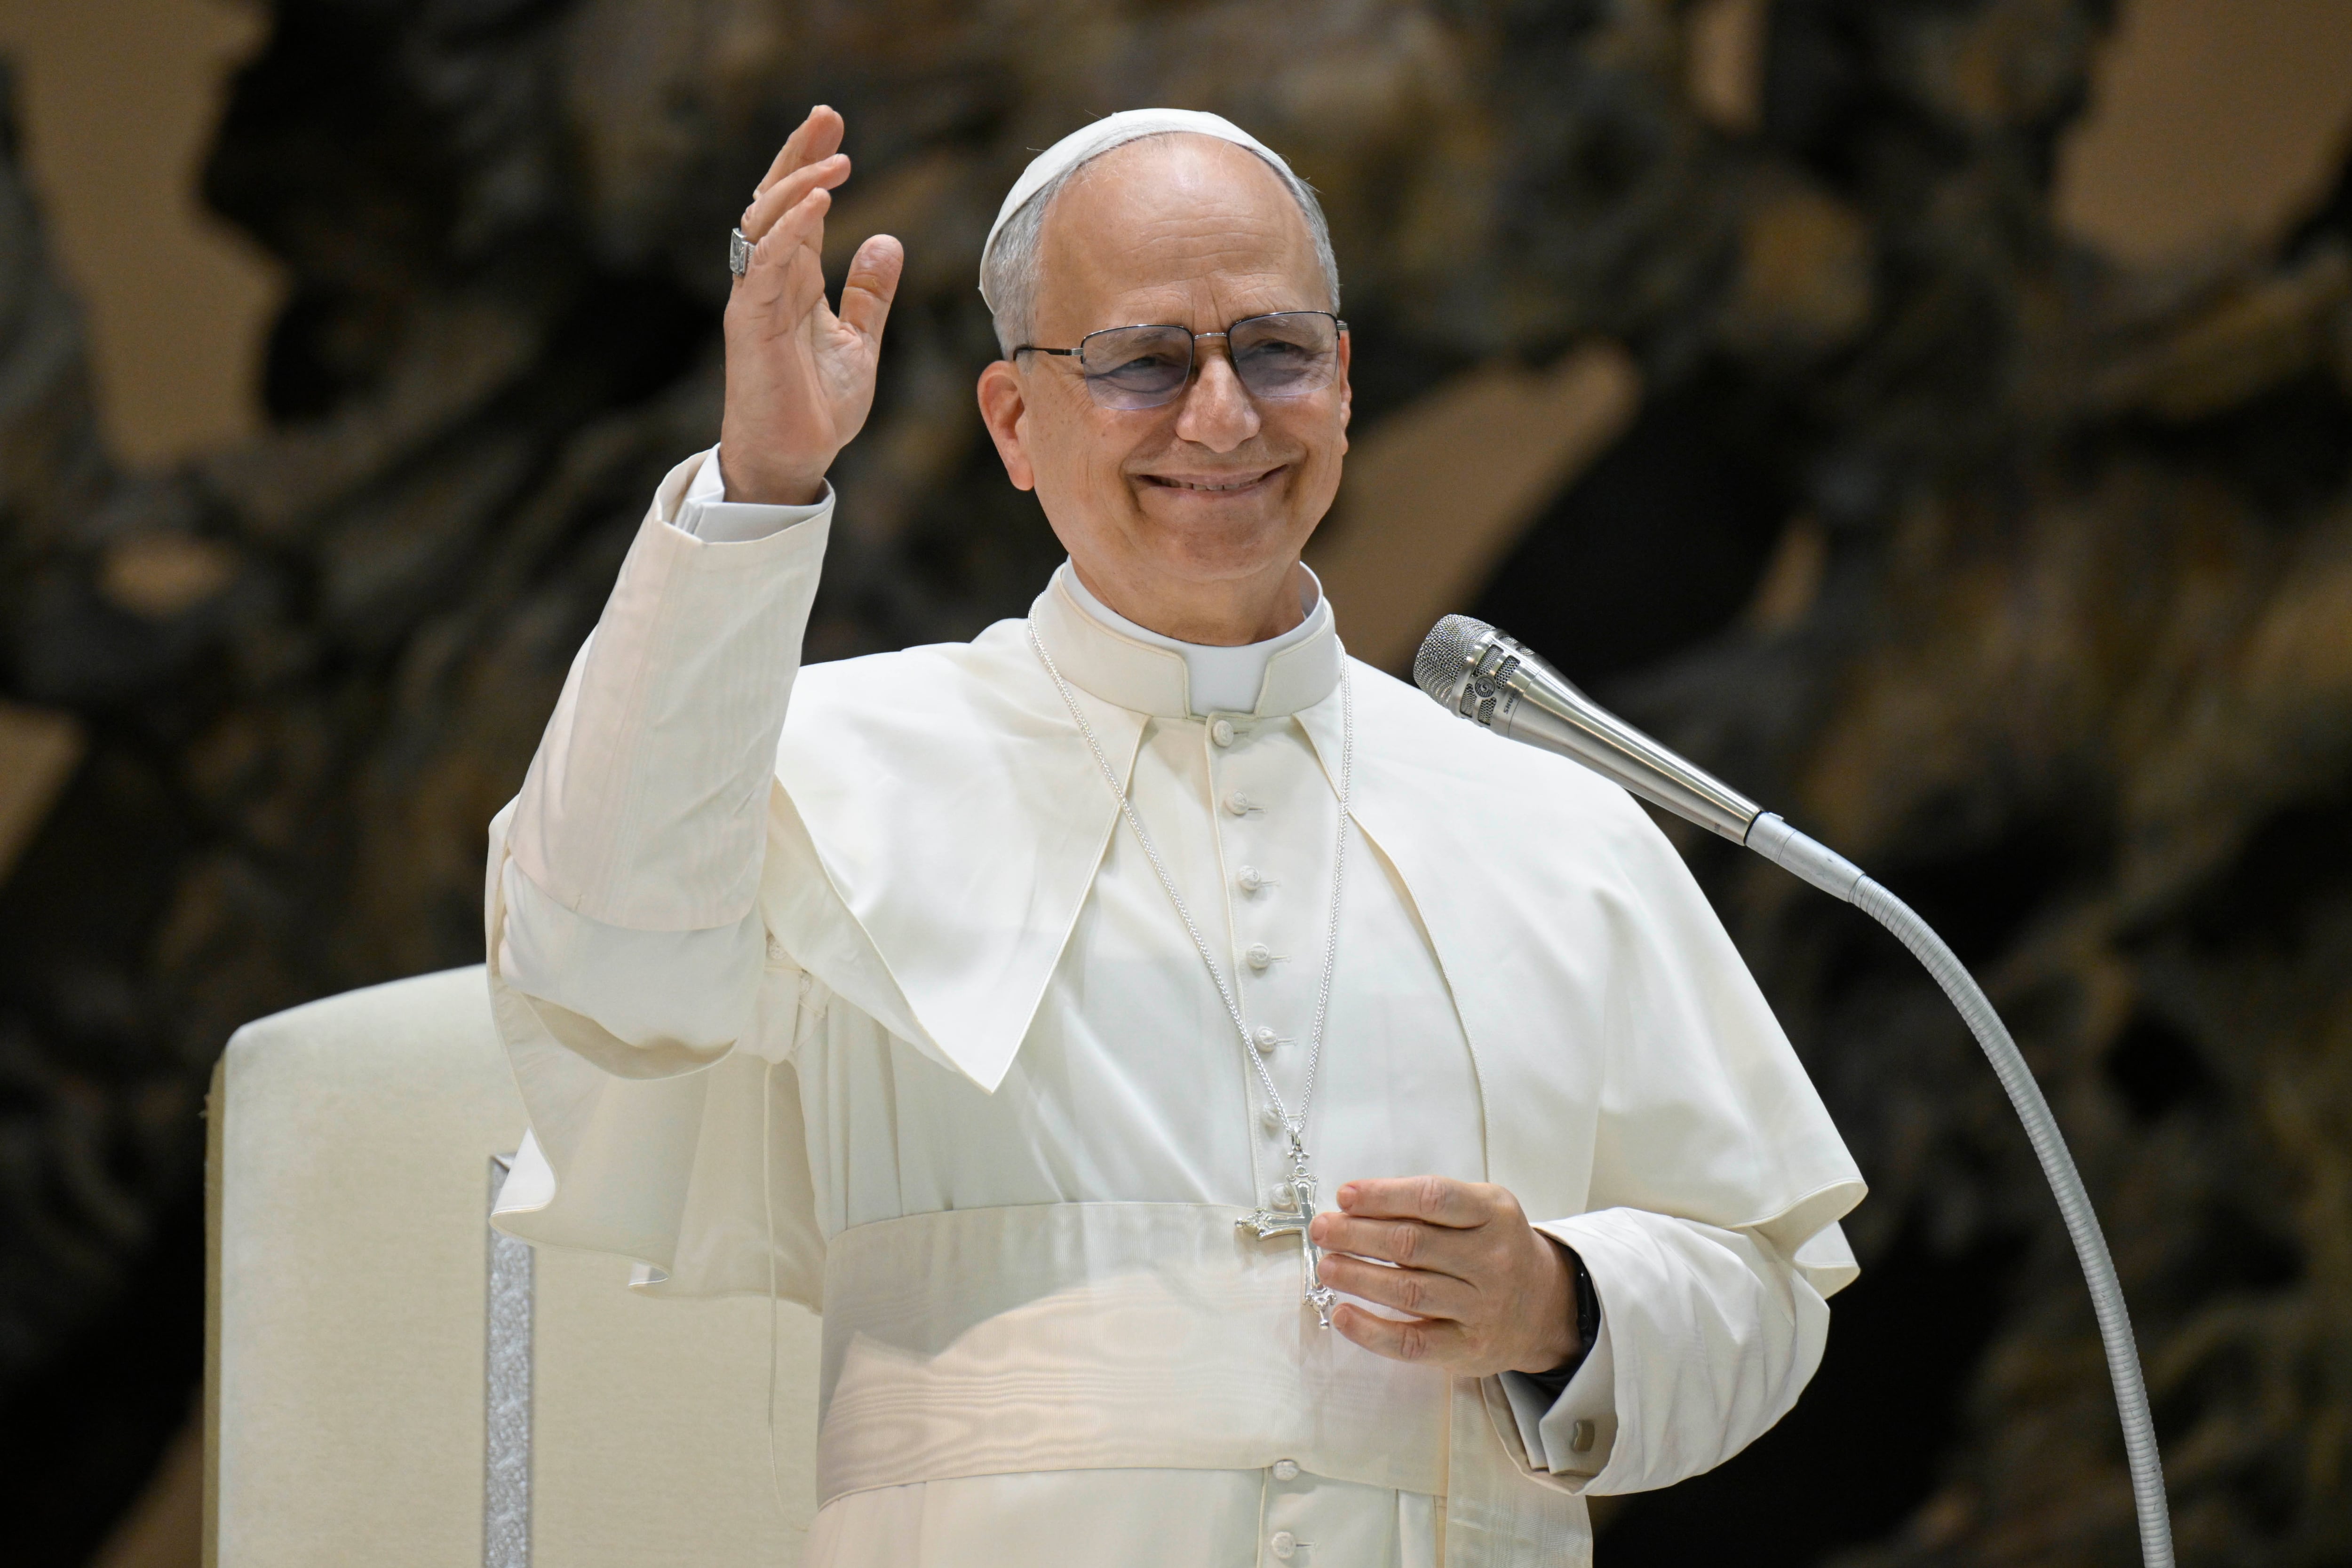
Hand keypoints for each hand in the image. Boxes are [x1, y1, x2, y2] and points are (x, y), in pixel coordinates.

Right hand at [720, 105, 904, 504]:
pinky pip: (764, 264)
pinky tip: (817, 202)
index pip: (800, 207)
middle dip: (799, 154)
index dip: (813, 165)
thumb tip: (887, 240)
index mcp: (794, 280)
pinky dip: (789, 229)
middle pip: (775, 199)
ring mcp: (756, 299)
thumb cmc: (818, 407)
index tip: (835, 130)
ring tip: (835, 158)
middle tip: (827, 115)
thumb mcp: (860, 341)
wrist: (794, 459)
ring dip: (798, 183)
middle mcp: (770, 280)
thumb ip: (870, 293)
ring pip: (764, 221)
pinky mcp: (751, 323)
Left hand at [1309, 1176, 1581, 1377]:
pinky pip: (1413, 1342)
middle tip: (1322, 1230)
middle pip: (1413, 1244)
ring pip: (1409, 1291)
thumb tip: (1354, 1206)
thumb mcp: (1482, 1210)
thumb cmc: (1496, 1249)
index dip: (1384, 1196)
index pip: (1433, 1198)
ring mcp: (1481, 1307)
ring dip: (1359, 1277)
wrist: (1545, 1308)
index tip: (1345, 1196)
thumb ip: (1429, 1205)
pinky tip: (1343, 1314)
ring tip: (1327, 1266)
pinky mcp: (1467, 1348)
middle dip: (1358, 1235)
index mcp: (1494, 1214)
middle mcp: (1492, 1259)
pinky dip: (1372, 1331)